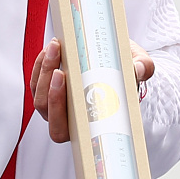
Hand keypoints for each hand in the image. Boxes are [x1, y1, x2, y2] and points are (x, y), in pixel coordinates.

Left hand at [31, 41, 154, 143]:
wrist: (120, 63)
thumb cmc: (128, 73)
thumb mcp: (140, 66)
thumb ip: (143, 68)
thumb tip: (138, 69)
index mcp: (87, 125)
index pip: (65, 130)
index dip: (59, 110)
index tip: (65, 85)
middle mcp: (67, 120)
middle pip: (47, 111)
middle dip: (50, 89)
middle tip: (59, 68)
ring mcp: (55, 107)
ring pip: (39, 96)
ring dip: (44, 71)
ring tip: (56, 48)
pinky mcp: (47, 91)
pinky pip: (36, 82)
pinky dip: (41, 65)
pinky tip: (50, 50)